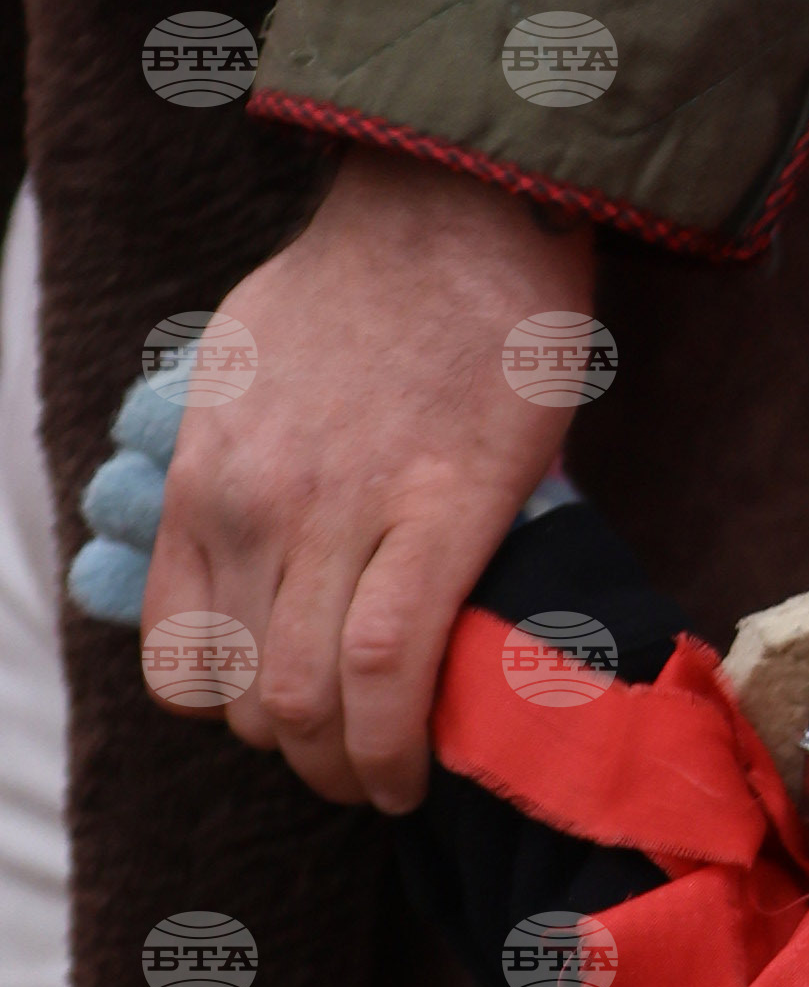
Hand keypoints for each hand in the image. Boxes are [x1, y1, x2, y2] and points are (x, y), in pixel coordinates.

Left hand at [152, 154, 591, 810]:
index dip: (233, 718)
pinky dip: (397, 743)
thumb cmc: (361, 286)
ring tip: (391, 778)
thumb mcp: (238, 373)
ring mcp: (342, 513)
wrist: (449, 207)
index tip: (290, 722)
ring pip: (312, 702)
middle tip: (356, 766)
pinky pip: (389, 666)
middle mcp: (253, 506)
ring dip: (352, 769)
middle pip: (252, 699)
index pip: (180, 659)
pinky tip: (416, 771)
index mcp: (202, 479)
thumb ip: (228, 469)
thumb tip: (238, 537)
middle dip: (305, 759)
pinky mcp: (441, 514)